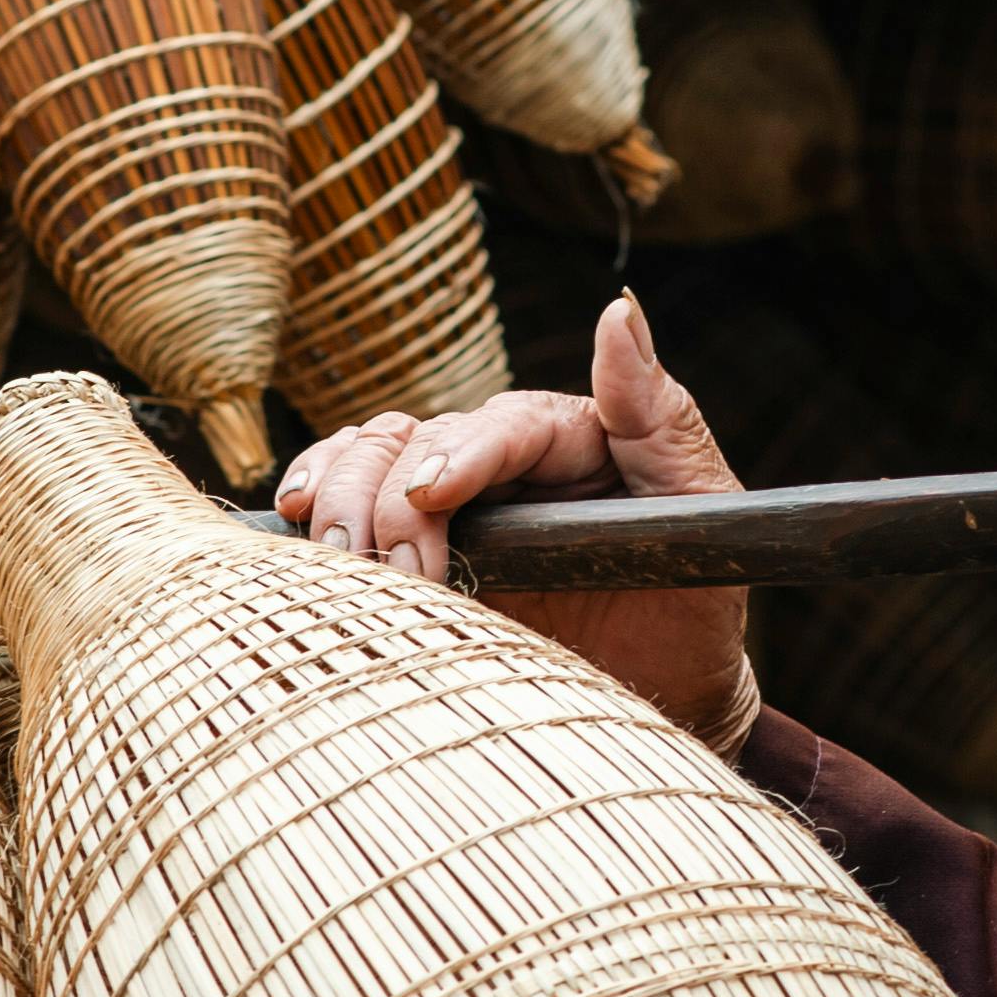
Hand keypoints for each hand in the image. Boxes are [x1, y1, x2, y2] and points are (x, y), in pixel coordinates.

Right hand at [274, 292, 758, 747]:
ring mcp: (455, 497)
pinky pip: (352, 496)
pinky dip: (316, 496)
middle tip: (401, 573)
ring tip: (339, 558)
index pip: (503, 426)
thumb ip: (659, 415)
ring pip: (371, 457)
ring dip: (342, 498)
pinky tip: (296, 522)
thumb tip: (617, 313)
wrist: (670, 683)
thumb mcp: (699, 504)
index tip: (434, 498)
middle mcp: (500, 454)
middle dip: (392, 499)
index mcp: (566, 434)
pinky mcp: (422, 543)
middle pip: (419, 438)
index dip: (462, 456)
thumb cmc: (693, 593)